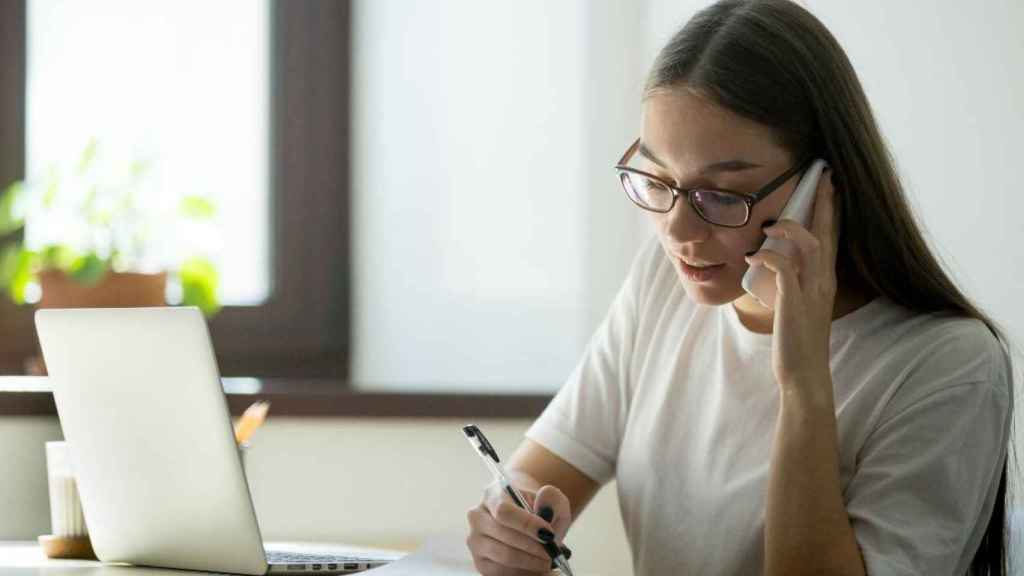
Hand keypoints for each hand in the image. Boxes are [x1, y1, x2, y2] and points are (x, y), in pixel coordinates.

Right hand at [466, 482, 571, 574]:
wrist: (529, 522)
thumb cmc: (540, 509)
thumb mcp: (552, 499)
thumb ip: (552, 498)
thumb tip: (543, 506)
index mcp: (492, 495)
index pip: (503, 511)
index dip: (526, 524)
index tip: (548, 534)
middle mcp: (478, 517)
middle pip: (503, 535)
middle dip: (533, 546)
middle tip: (552, 552)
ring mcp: (476, 541)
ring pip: (503, 556)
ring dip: (530, 561)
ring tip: (548, 560)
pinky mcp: (480, 563)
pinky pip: (501, 572)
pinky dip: (523, 571)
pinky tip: (536, 566)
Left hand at [745, 168, 838, 392]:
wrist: (803, 373)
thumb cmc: (796, 341)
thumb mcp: (798, 305)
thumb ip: (792, 283)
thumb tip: (774, 264)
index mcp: (825, 281)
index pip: (832, 238)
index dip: (831, 212)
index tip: (830, 187)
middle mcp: (823, 281)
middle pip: (826, 233)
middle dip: (823, 204)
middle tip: (822, 177)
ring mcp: (811, 291)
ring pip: (808, 246)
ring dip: (789, 229)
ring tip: (770, 225)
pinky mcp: (794, 302)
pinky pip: (783, 269)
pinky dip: (768, 257)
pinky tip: (754, 257)